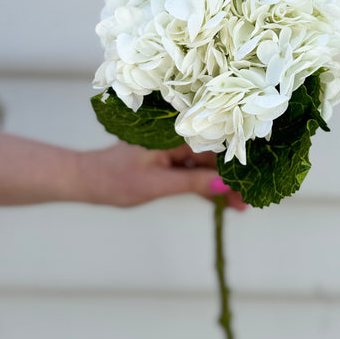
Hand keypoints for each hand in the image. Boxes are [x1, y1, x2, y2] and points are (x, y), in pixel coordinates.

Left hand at [76, 141, 246, 209]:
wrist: (89, 181)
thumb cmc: (116, 179)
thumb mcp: (158, 184)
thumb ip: (193, 182)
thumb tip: (226, 184)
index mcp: (172, 133)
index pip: (213, 145)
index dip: (233, 163)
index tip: (250, 180)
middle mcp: (175, 136)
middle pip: (212, 156)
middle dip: (229, 177)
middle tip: (248, 198)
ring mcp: (172, 148)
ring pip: (204, 165)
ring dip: (220, 184)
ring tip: (240, 204)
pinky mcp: (169, 160)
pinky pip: (193, 171)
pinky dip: (204, 185)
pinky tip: (221, 199)